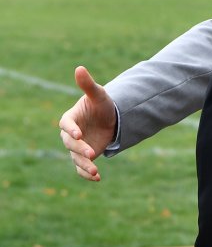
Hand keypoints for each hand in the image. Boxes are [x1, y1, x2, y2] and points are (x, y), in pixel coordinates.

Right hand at [58, 66, 116, 180]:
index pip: (66, 125)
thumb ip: (88, 85)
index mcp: (70, 118)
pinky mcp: (85, 157)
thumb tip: (79, 68)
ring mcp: (77, 147)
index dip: (71, 130)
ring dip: (84, 165)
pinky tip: (98, 178)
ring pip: (76, 158)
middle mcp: (71, 135)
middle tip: (92, 153)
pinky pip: (82, 167)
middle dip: (80, 149)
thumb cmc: (102, 104)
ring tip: (95, 170)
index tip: (79, 135)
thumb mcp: (98, 94)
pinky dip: (87, 174)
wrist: (110, 119)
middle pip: (70, 144)